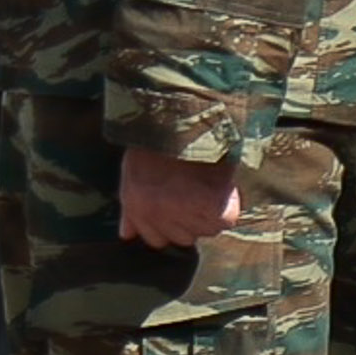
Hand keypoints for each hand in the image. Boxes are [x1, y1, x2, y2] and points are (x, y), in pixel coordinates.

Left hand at [118, 146, 241, 250]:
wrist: (183, 115)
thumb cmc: (158, 139)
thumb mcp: (133, 172)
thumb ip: (131, 209)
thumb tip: (126, 235)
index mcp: (137, 206)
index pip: (156, 239)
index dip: (171, 222)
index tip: (180, 201)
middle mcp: (157, 215)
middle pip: (183, 237)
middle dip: (191, 218)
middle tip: (196, 187)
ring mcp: (184, 213)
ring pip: (205, 230)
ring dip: (210, 213)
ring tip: (207, 182)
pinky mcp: (212, 209)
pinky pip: (224, 220)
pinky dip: (228, 206)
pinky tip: (222, 186)